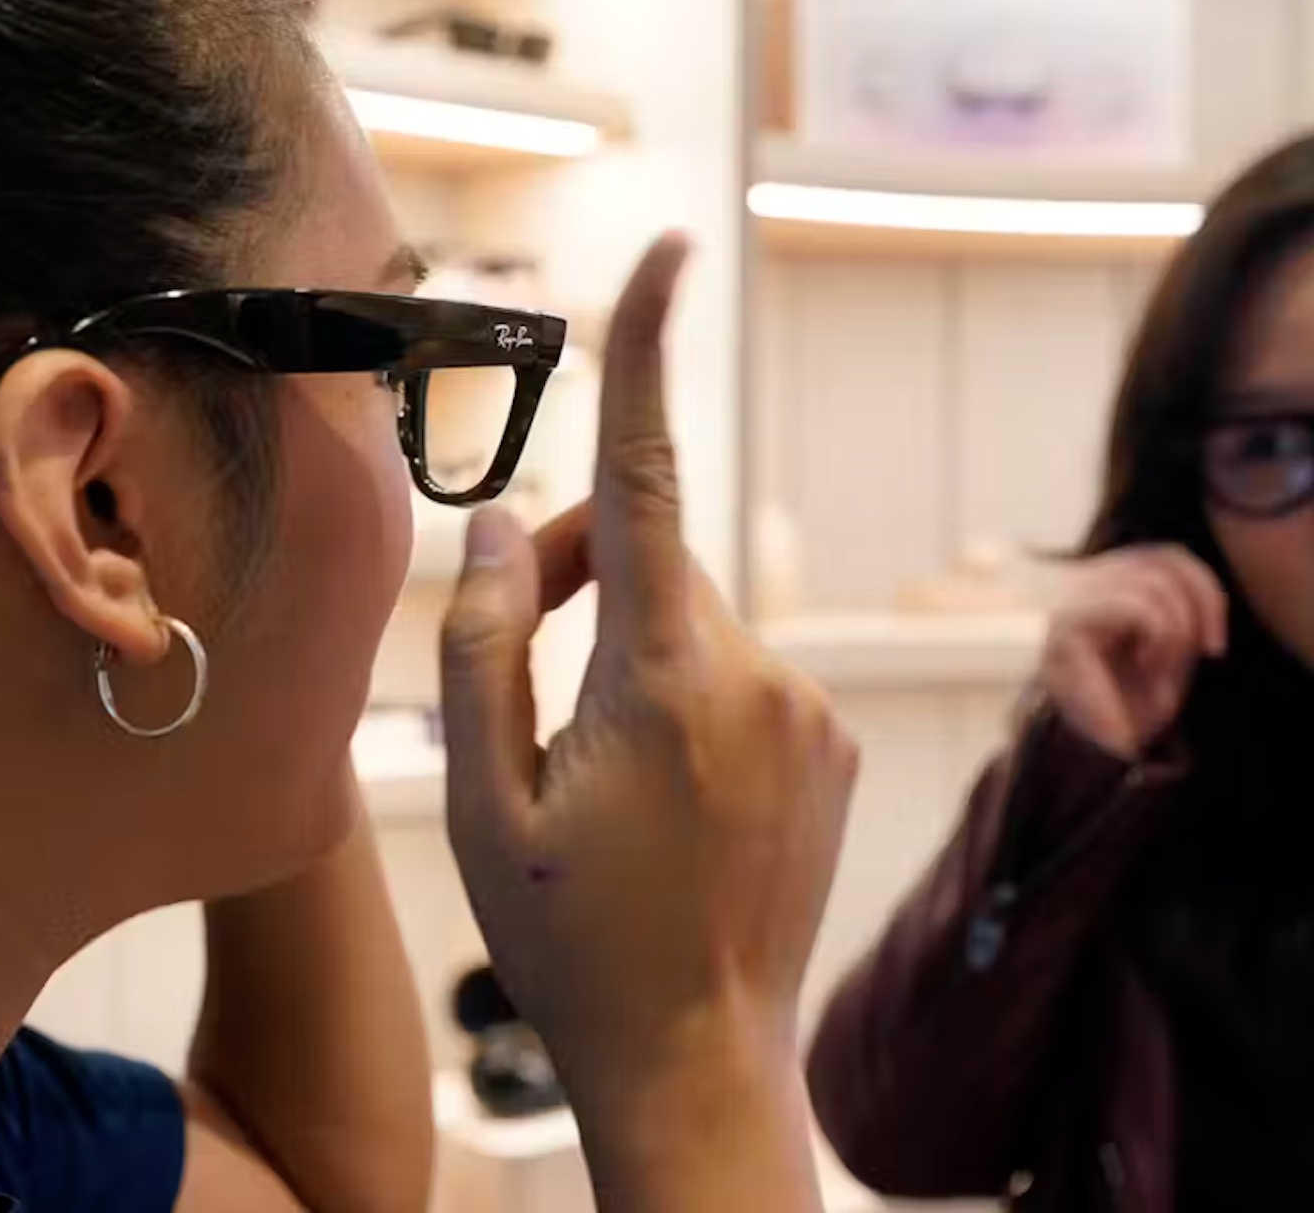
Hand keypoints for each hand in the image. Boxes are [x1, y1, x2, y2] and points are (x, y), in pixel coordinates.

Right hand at [438, 234, 859, 1124]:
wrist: (698, 1063)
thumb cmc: (570, 942)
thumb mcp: (482, 801)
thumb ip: (483, 644)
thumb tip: (496, 525)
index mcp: (661, 675)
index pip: (649, 473)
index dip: (649, 350)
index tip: (664, 250)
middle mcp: (757, 671)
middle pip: (649, 555)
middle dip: (577, 579)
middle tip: (516, 680)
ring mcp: (806, 709)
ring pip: (690, 619)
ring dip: (631, 649)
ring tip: (591, 774)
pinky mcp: (831, 740)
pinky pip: (739, 671)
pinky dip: (685, 694)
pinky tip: (659, 798)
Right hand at [1035, 546, 1227, 759]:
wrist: (1102, 759)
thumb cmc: (1135, 711)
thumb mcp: (1172, 649)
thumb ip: (1180, 608)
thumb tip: (1205, 584)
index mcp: (1105, 587)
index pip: (1163, 555)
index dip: (1204, 587)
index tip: (1217, 645)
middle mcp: (1081, 588)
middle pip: (1162, 559)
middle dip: (1200, 608)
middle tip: (1206, 654)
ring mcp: (1070, 605)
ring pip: (1153, 583)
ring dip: (1177, 633)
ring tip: (1163, 669)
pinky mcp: (1068, 629)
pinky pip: (1136, 607)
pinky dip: (1159, 638)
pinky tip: (1148, 667)